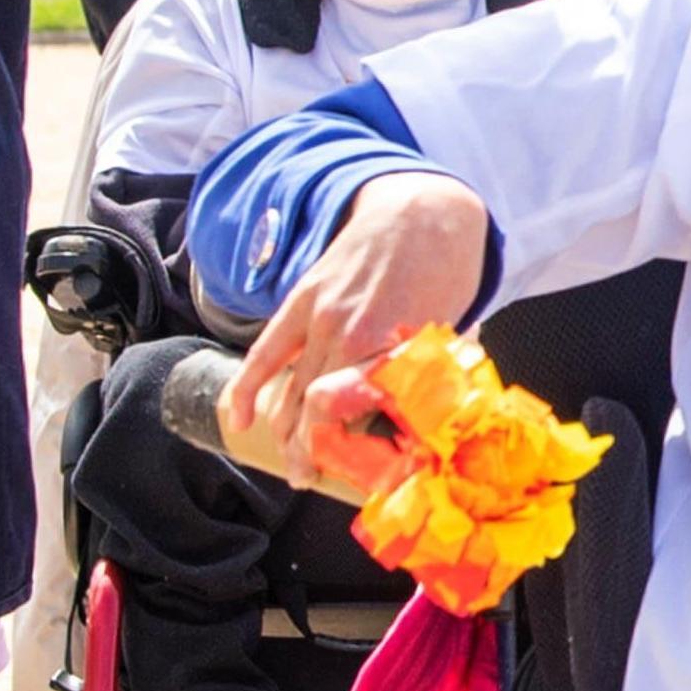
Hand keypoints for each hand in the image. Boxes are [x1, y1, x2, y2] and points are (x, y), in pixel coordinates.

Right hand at [225, 171, 493, 472]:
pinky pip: (265, 352)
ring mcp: (320, 316)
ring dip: (286, 433)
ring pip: (291, 389)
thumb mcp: (451, 335)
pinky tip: (239, 418)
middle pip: (316, 410)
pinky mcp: (302, 300)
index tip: (361, 479)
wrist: (422, 211)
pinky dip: (249, 388)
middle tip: (313, 477)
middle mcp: (350, 335)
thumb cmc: (446, 275)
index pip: (360, 417)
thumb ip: (427, 380)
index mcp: (391, 347)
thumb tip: (422, 427)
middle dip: (312, 452)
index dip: (356, 453)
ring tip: (294, 466)